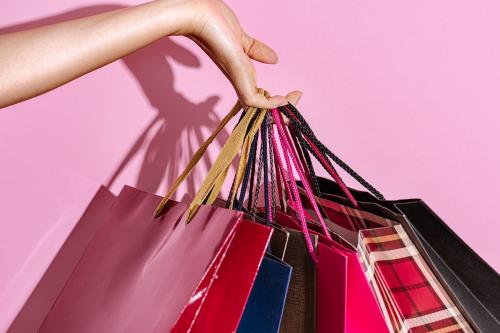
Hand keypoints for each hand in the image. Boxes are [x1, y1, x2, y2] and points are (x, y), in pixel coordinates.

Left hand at [184, 0, 300, 108]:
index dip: (274, 100)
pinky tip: (282, 99)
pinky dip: (268, 104)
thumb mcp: (242, 40)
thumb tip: (274, 59)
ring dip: (277, 109)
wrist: (197, 12)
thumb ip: (257, 51)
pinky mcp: (236, 73)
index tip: (292, 94)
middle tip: (296, 99)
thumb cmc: (214, 21)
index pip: (257, 96)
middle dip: (279, 110)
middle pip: (258, 107)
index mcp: (239, 72)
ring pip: (256, 107)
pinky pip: (252, 99)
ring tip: (292, 101)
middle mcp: (237, 79)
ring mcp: (236, 77)